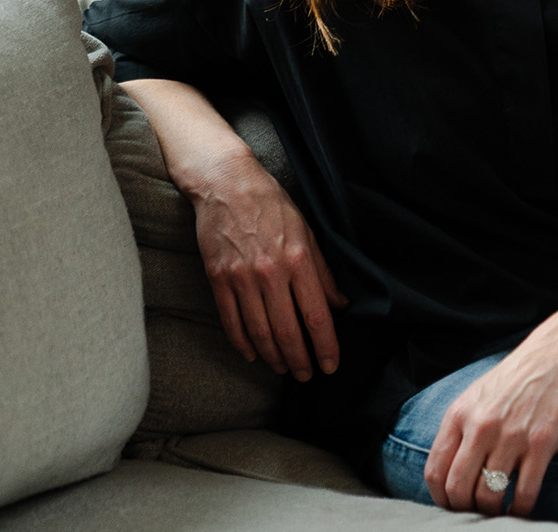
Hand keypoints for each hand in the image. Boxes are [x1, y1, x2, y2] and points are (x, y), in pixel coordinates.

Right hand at [191, 160, 347, 380]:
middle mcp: (270, 273)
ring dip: (274, 357)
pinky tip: (253, 354)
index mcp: (298, 260)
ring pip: (260, 332)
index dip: (326, 346)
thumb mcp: (307, 231)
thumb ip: (323, 271)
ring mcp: (241, 278)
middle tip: (307, 375)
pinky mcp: (218, 279)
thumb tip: (339, 303)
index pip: (317, 316)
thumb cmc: (271, 204)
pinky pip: (231, 321)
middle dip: (301, 360)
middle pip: (288, 332)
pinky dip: (242, 343)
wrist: (226, 183)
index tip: (331, 364)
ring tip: (284, 368)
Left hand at [423, 324, 557, 517]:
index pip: (435, 470)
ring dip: (492, 512)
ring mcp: (512, 435)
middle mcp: (481, 426)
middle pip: (458, 488)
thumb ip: (460, 429)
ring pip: (489, 495)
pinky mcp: (542, 442)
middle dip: (464, 509)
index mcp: (460, 414)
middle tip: (476, 512)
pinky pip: (525, 492)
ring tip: (498, 512)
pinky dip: (520, 509)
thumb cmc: (516, 378)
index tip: (451, 505)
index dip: (440, 498)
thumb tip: (448, 471)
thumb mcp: (477, 396)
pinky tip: (521, 507)